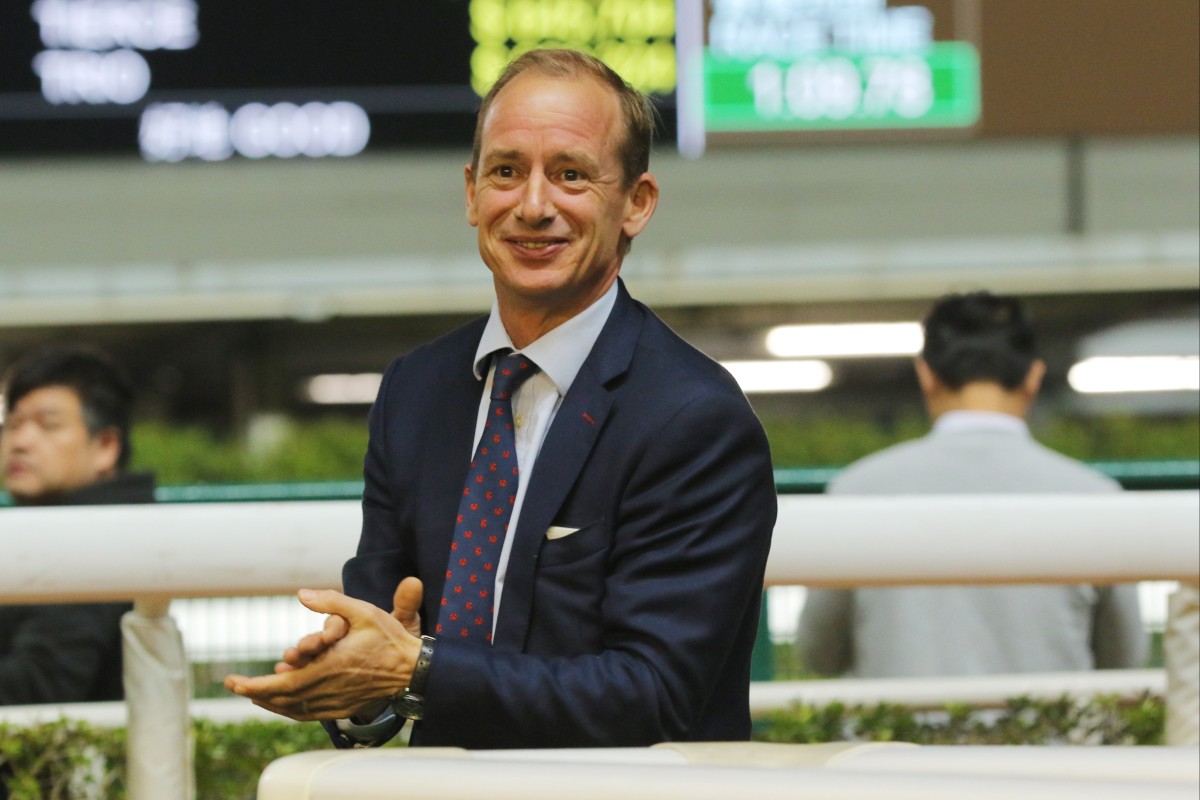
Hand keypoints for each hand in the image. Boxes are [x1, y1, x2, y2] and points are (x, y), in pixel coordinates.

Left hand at [224, 582, 423, 720]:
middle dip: (254, 692)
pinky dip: (288, 709)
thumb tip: (301, 594)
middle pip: (281, 698)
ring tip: (253, 692)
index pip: (281, 683)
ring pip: (292, 709)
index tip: (233, 682)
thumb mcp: (363, 611)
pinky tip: (282, 702)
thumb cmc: (388, 639)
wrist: (412, 670)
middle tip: (234, 684)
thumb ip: (332, 602)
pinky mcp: (341, 708)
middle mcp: (328, 689)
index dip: (253, 686)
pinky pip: (307, 714)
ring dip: (269, 701)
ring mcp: (334, 702)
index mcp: (328, 667)